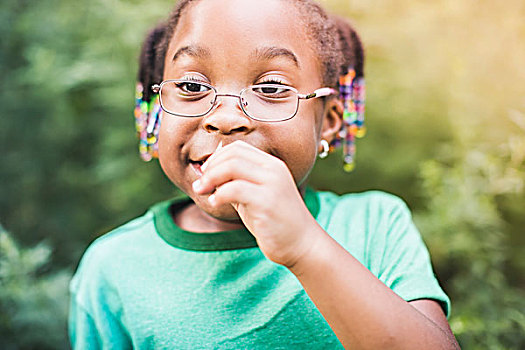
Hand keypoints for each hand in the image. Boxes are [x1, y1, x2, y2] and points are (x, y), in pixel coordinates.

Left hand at [192, 140, 320, 266]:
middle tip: (200, 186)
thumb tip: (207, 170)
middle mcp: (274, 170)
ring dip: (211, 178)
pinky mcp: (267, 201)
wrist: (301, 244)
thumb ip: (236, 182)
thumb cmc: (274, 222)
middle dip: (211, 168)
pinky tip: (215, 202)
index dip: (216, 158)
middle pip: (233, 154)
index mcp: (271, 165)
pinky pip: (235, 189)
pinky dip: (219, 194)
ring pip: (232, 167)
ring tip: (204, 192)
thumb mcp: (254, 196)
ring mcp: (272, 184)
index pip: (238, 148)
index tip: (206, 175)